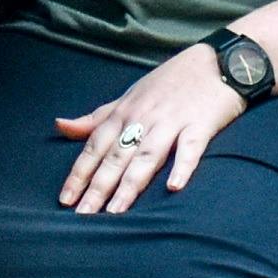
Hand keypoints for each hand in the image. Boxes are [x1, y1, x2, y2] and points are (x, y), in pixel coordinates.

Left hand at [54, 42, 234, 213]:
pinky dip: (182, 166)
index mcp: (124, 112)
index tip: (65, 200)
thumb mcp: (129, 96)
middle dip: (98, 186)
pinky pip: (190, 148)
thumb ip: (97, 117)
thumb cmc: (168, 82)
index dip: (79, 173)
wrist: (216, 61)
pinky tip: (173, 187)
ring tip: (116, 211)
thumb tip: (61, 126)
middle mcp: (143, 118)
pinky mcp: (201, 124)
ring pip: (147, 155)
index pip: (95, 146)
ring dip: (130, 183)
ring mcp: (172, 121)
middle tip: (84, 216)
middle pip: (117, 156)